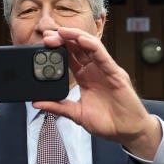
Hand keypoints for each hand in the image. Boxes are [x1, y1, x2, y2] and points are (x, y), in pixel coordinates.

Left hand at [35, 27, 161, 158]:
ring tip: (61, 31)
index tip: (42, 46)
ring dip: (75, 37)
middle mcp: (95, 70)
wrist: (127, 132)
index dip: (57, 49)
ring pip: (90, 46)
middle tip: (47, 36)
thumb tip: (36, 103)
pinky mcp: (115, 74)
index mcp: (85, 77)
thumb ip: (58, 107)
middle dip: (63, 39)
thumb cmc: (107, 122)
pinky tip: (81, 40)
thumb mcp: (77, 114)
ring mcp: (105, 70)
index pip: (70, 57)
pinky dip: (92, 46)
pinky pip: (103, 56)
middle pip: (78, 48)